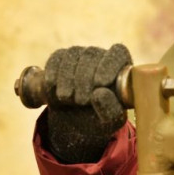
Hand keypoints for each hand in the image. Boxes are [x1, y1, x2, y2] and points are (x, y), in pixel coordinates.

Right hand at [42, 44, 131, 163]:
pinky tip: (53, 85)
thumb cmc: (101, 118)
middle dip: (84, 79)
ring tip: (67, 98)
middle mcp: (101, 56)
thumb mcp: (110, 120)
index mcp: (120, 67)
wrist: (76, 122)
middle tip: (81, 101)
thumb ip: (110, 108)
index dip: (108, 65)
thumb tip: (99, 93)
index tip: (100, 83)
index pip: (118, 53)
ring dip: (67, 77)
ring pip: (73, 54)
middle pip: (92, 55)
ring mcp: (81, 55)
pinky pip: (57, 57)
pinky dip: (53, 71)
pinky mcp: (62, 58)